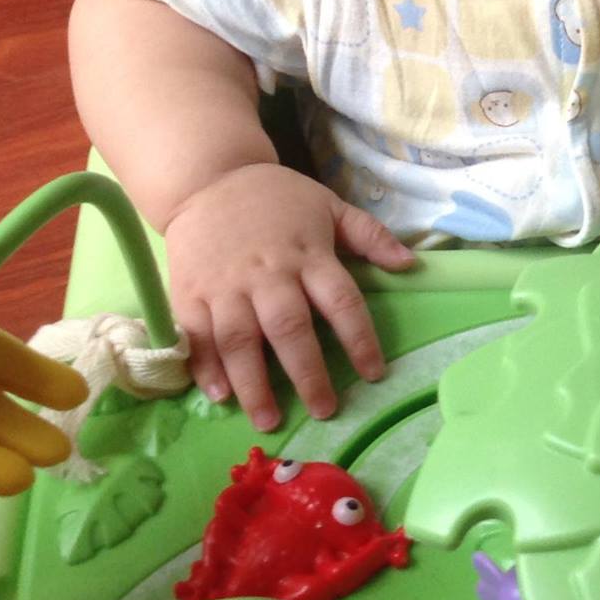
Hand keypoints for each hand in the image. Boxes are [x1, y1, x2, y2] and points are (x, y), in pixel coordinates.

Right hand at [162, 163, 414, 429]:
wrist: (207, 179)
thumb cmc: (276, 198)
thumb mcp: (329, 205)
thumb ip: (369, 235)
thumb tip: (410, 264)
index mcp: (308, 254)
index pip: (341, 301)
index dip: (360, 339)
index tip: (374, 373)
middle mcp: (268, 274)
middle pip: (290, 328)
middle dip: (308, 374)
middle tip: (324, 411)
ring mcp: (225, 286)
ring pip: (240, 340)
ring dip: (254, 384)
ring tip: (269, 420)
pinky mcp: (189, 294)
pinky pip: (197, 336)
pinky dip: (205, 367)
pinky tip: (219, 395)